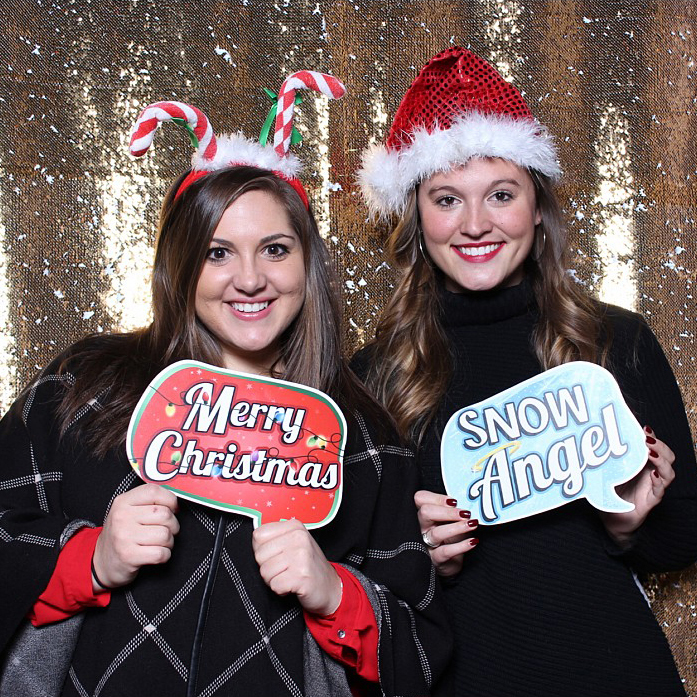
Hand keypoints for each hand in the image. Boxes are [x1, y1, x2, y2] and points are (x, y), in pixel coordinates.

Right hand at [92, 484, 179, 591]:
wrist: (102, 563)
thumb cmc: (123, 534)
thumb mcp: (129, 511)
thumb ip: (149, 502)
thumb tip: (176, 503)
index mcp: (123, 501)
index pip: (154, 491)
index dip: (170, 500)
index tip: (172, 509)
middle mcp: (122, 517)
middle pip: (165, 514)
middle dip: (173, 525)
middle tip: (165, 531)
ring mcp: (124, 536)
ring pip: (165, 535)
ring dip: (169, 542)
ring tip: (159, 543)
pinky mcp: (128, 556)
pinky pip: (161, 553)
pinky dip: (164, 556)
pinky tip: (155, 554)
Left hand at [252, 519, 341, 615]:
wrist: (330, 588)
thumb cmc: (307, 566)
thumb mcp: (294, 544)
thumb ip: (275, 538)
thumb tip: (255, 540)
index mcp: (294, 526)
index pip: (258, 535)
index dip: (263, 550)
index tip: (277, 555)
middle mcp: (299, 538)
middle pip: (259, 555)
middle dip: (267, 567)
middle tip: (285, 569)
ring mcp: (301, 556)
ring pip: (265, 572)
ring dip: (274, 580)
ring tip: (289, 577)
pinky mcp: (302, 575)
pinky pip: (275, 585)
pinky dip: (281, 590)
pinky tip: (293, 585)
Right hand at [414, 490, 478, 577]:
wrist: (450, 562)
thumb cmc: (451, 537)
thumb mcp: (452, 521)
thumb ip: (455, 511)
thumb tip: (468, 503)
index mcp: (425, 514)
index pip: (421, 498)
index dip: (436, 497)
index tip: (454, 501)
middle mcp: (421, 527)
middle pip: (425, 512)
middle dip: (447, 512)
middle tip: (465, 514)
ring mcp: (426, 543)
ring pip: (436, 533)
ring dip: (457, 527)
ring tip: (472, 524)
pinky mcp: (434, 559)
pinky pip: (445, 551)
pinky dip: (461, 546)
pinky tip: (472, 541)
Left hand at [600, 426, 674, 544]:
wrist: (611, 521)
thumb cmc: (609, 494)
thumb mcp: (604, 472)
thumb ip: (602, 459)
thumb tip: (586, 441)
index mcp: (640, 464)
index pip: (652, 445)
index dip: (650, 435)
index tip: (642, 427)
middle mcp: (650, 473)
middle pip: (666, 454)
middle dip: (659, 444)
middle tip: (646, 438)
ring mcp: (652, 486)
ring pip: (668, 470)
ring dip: (662, 458)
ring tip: (650, 452)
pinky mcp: (651, 500)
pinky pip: (661, 489)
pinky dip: (660, 480)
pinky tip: (654, 474)